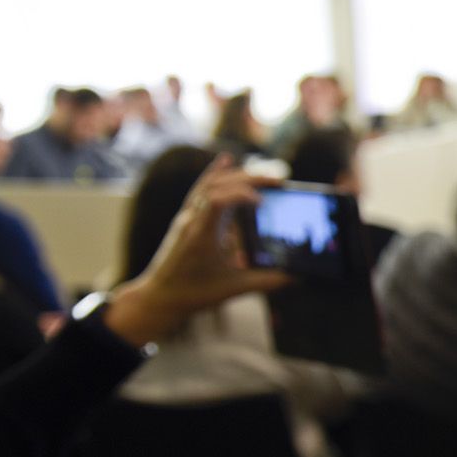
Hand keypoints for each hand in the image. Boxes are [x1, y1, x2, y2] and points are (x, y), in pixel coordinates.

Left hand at [101, 156, 289, 345]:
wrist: (160, 296)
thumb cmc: (194, 294)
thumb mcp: (233, 290)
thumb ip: (266, 282)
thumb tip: (296, 276)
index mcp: (201, 236)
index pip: (218, 201)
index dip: (242, 195)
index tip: (264, 203)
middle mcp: (192, 221)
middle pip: (218, 186)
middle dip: (249, 179)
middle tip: (278, 181)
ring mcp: (187, 217)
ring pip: (210, 184)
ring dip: (237, 176)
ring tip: (264, 175)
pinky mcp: (187, 218)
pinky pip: (201, 189)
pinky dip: (216, 173)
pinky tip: (227, 160)